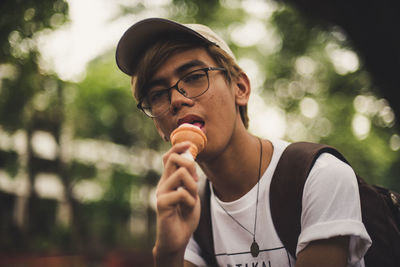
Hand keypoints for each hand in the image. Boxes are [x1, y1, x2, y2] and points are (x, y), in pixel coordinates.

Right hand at [153, 141, 200, 262]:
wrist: (177, 239)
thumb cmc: (184, 216)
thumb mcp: (191, 194)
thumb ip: (190, 179)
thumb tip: (191, 160)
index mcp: (169, 180)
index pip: (169, 157)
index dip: (178, 147)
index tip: (190, 144)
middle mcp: (163, 184)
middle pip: (173, 159)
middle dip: (190, 164)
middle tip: (195, 179)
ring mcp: (161, 193)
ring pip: (181, 173)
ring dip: (193, 186)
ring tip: (192, 198)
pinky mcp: (162, 204)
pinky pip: (182, 193)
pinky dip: (191, 201)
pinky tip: (187, 209)